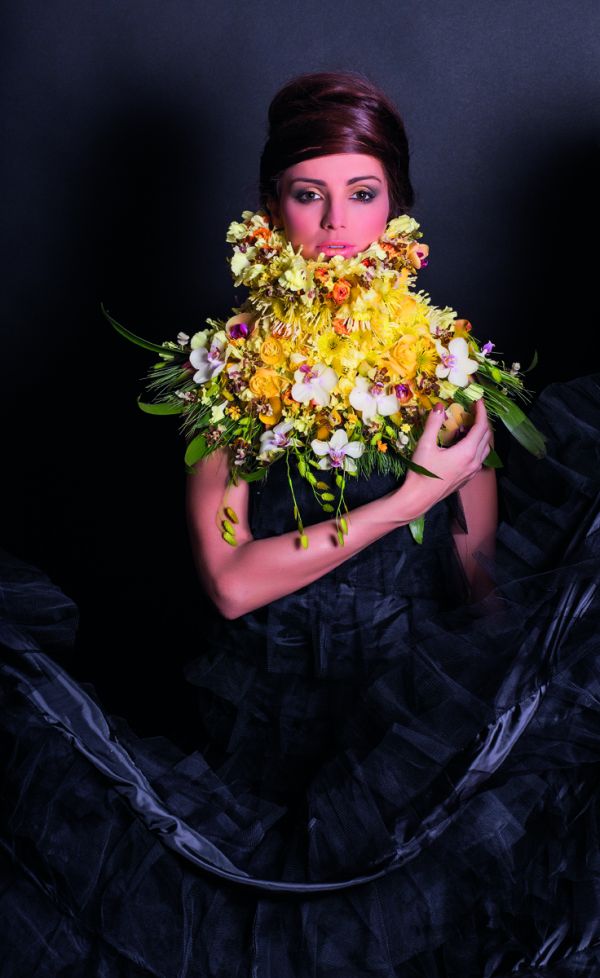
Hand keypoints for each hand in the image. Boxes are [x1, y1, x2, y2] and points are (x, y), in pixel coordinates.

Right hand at [399, 398, 492, 519]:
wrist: (419, 498)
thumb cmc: (422, 472)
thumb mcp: (425, 445)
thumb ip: (434, 424)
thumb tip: (440, 406)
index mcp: (466, 452)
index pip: (481, 427)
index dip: (482, 412)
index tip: (479, 401)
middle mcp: (474, 461)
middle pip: (486, 437)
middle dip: (482, 421)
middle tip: (473, 411)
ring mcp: (472, 471)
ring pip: (485, 449)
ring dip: (480, 435)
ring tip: (468, 427)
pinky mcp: (468, 478)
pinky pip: (479, 458)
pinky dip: (476, 446)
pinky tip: (462, 445)